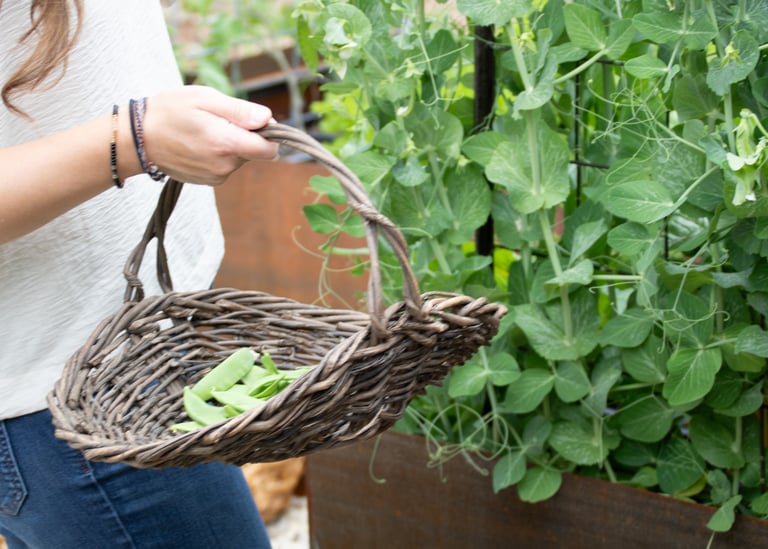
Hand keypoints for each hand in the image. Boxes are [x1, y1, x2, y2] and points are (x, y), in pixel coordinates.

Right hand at [119, 85, 278, 185]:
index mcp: (226, 143)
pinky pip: (226, 166)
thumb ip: (239, 111)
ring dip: (230, 145)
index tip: (253, 120)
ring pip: (240, 159)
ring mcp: (216, 176)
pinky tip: (199, 144)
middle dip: (245, 136)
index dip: (268, 133)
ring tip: (204, 131)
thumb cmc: (170, 111)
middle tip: (218, 120)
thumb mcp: (204, 99)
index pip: (270, 149)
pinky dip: (219, 154)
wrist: (138, 138)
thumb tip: (268, 118)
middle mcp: (224, 165)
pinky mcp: (208, 181)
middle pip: (255, 152)